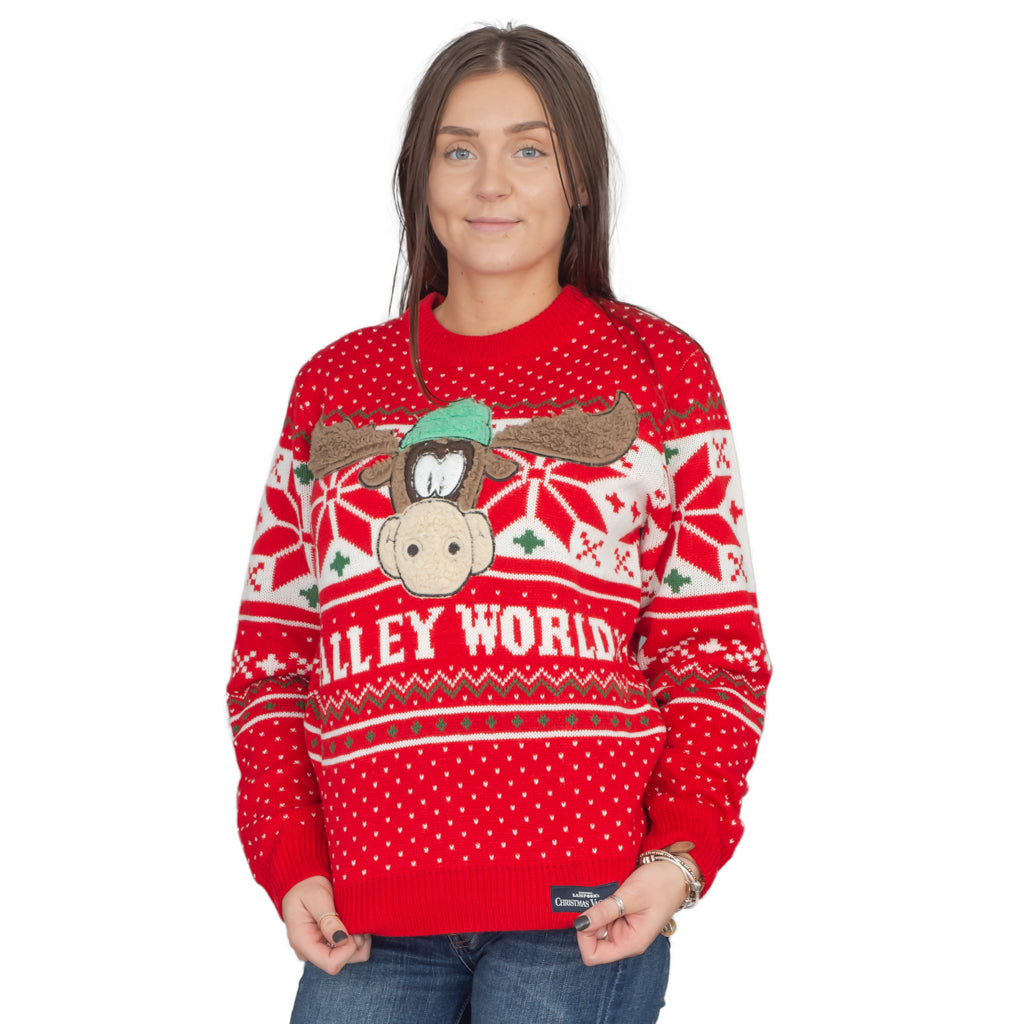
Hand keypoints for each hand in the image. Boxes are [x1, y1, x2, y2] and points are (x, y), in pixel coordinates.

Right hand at [281, 875, 371, 974]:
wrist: (302, 883)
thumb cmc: (306, 887)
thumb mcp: (317, 897)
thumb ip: (328, 919)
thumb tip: (341, 939)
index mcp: (303, 942)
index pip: (331, 964)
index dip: (348, 949)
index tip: (352, 929)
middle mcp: (310, 952)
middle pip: (342, 962)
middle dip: (355, 942)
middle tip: (355, 919)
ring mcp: (319, 950)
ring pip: (349, 958)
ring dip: (358, 939)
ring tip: (354, 919)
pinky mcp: (327, 946)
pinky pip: (348, 950)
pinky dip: (357, 938)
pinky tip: (353, 923)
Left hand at [573, 860, 688, 965]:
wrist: (675, 872)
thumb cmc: (661, 885)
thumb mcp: (631, 896)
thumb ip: (605, 911)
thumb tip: (579, 923)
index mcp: (630, 943)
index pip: (593, 955)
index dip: (584, 936)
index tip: (588, 914)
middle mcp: (624, 939)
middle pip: (591, 941)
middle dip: (588, 921)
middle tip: (597, 899)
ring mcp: (622, 927)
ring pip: (594, 926)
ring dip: (594, 910)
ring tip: (604, 893)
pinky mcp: (620, 915)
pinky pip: (601, 914)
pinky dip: (598, 904)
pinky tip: (606, 892)